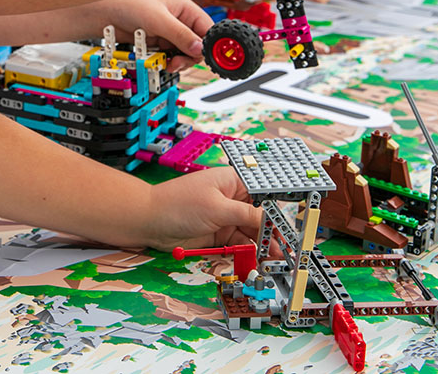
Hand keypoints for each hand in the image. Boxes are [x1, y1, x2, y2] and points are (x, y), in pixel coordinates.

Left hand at [93, 0, 213, 71]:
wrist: (103, 13)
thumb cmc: (128, 3)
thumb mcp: (158, 20)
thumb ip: (180, 35)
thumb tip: (198, 48)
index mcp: (185, 9)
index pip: (207, 29)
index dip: (208, 44)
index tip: (203, 56)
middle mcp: (179, 22)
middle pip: (196, 45)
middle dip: (190, 56)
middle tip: (179, 61)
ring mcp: (168, 34)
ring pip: (183, 54)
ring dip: (178, 61)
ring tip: (169, 63)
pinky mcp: (157, 44)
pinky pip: (169, 57)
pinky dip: (167, 62)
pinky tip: (161, 62)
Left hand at [145, 166, 278, 255]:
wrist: (149, 222)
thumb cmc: (178, 204)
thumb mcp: (217, 208)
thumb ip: (246, 214)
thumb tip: (269, 219)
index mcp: (233, 181)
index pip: (263, 192)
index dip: (277, 206)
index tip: (288, 221)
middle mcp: (232, 198)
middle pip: (261, 214)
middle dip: (272, 229)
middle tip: (285, 245)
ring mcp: (226, 216)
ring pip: (252, 230)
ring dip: (263, 242)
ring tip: (273, 256)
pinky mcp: (219, 233)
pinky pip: (241, 242)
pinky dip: (250, 250)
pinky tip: (258, 257)